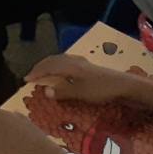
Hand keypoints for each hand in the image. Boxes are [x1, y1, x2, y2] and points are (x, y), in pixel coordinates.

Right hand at [24, 54, 152, 107]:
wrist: (125, 85)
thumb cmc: (102, 89)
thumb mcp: (81, 93)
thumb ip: (63, 92)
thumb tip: (45, 91)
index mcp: (69, 66)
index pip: (48, 67)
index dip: (36, 73)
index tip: (26, 79)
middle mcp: (74, 61)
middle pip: (53, 60)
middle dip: (41, 67)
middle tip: (32, 75)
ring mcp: (82, 62)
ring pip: (60, 60)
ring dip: (49, 65)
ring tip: (43, 72)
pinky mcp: (88, 67)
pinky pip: (67, 62)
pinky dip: (59, 66)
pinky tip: (62, 71)